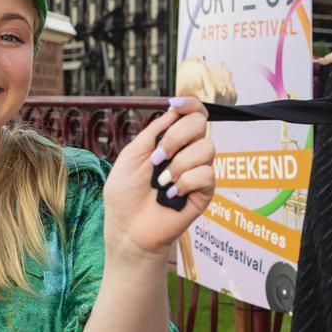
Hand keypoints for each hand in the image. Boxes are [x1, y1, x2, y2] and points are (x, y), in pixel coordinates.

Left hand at [103, 97, 214, 258]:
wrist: (128, 228)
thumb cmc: (125, 195)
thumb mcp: (132, 154)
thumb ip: (153, 132)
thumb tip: (172, 109)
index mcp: (171, 141)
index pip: (192, 113)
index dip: (189, 104)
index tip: (175, 105)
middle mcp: (188, 152)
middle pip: (201, 123)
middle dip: (177, 136)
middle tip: (157, 157)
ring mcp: (198, 172)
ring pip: (207, 148)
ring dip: (179, 164)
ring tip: (161, 182)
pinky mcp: (205, 192)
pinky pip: (206, 174)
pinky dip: (185, 182)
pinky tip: (171, 195)